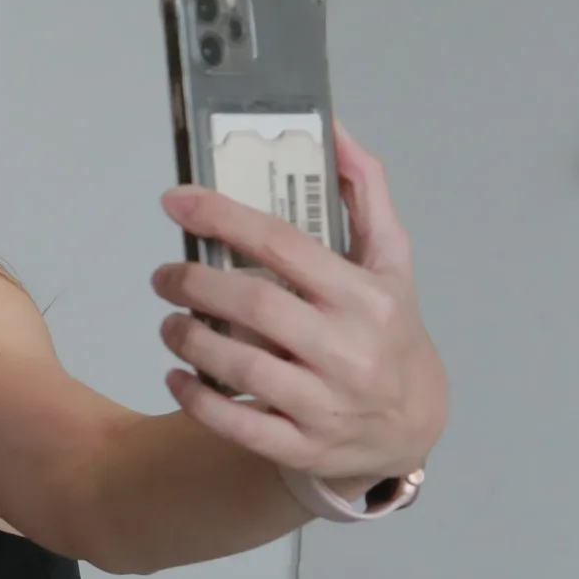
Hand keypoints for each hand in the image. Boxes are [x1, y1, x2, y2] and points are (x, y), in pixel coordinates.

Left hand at [152, 124, 447, 488]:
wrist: (413, 425)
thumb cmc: (390, 330)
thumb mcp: (391, 261)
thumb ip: (365, 194)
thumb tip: (336, 130)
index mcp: (366, 297)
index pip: (284, 245)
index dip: (223, 217)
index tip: (176, 201)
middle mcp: (349, 350)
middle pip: (254, 307)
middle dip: (194, 283)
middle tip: (164, 275)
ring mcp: (326, 404)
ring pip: (240, 368)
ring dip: (188, 339)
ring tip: (169, 322)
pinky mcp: (304, 447)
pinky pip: (237, 426)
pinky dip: (195, 400)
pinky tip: (176, 375)